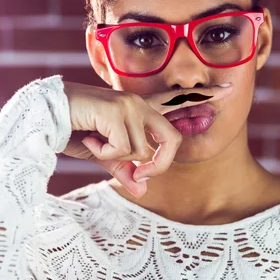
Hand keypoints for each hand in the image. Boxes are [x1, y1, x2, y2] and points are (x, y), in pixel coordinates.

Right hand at [61, 81, 232, 197]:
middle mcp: (139, 104)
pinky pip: (124, 149)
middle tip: (138, 171)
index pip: (177, 101)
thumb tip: (143, 188)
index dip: (204, 97)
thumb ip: (125, 168)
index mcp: (140, 109)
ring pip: (142, 151)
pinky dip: (104, 152)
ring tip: (96, 141)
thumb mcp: (104, 154)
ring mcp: (130, 105)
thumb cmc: (75, 130)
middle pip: (171, 140)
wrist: (47, 115)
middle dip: (158, 163)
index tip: (232, 90)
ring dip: (115, 156)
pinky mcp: (118, 111)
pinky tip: (91, 139)